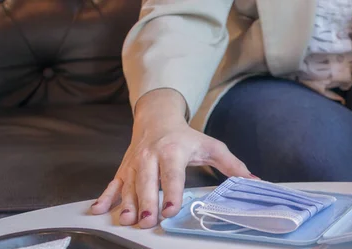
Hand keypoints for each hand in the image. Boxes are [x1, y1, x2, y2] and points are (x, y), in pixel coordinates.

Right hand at [90, 89, 255, 227]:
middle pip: (147, 182)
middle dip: (147, 202)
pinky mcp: (125, 168)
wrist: (156, 117)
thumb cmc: (187, 136)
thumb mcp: (211, 146)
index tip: (171, 209)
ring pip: (128, 185)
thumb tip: (254, 180)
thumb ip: (232, 165)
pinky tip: (97, 210)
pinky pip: (113, 183)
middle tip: (148, 221)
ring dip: (126, 204)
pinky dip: (105, 197)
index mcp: (173, 151)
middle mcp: (151, 156)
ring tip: (128, 221)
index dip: (171, 192)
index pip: (172, 175)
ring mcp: (135, 163)